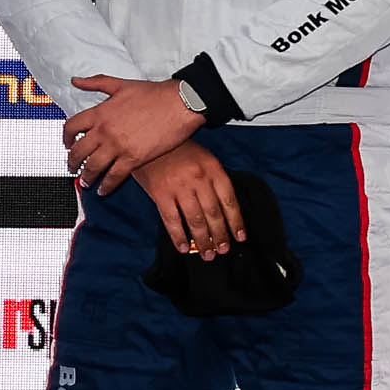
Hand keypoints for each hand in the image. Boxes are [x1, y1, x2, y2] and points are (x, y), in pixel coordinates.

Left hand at [62, 73, 203, 189]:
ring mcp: (118, 146)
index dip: (65, 138)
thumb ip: (95, 83)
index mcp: (100, 112)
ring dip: (86, 177)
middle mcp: (104, 131)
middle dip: (72, 162)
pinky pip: (114, 177)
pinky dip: (106, 186)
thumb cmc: (155, 93)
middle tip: (73, 167)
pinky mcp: (134, 159)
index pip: (71, 127)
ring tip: (86, 182)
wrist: (180, 103)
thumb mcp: (121, 84)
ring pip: (93, 167)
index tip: (67, 144)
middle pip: (78, 151)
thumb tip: (76, 80)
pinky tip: (103, 190)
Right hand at [135, 143, 243, 257]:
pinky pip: (171, 220)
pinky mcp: (160, 194)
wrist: (148, 136)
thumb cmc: (179, 149)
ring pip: (195, 220)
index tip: (240, 237)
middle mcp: (199, 179)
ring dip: (203, 240)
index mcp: (213, 169)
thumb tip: (224, 209)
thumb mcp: (204, 158)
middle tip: (223, 250)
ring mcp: (179, 187)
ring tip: (208, 254)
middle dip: (221, 236)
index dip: (236, 222)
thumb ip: (214, 180)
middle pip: (214, 214)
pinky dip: (179, 236)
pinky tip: (184, 248)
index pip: (230, 201)